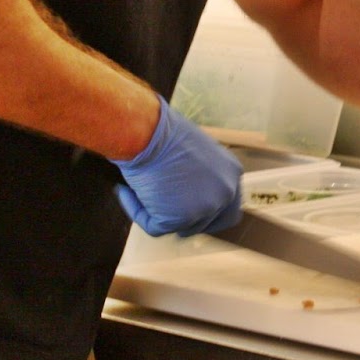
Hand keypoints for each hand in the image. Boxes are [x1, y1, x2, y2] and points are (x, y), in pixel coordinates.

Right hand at [111, 96, 242, 236]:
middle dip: (189, 220)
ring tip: (143, 190)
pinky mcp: (178, 219)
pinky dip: (138, 211)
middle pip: (210, 223)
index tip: (190, 208)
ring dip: (162, 212)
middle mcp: (224, 193)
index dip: (210, 212)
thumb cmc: (164, 132)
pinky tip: (127, 192)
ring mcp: (203, 208)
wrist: (146, 132)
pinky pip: (154, 226)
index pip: (229, 207)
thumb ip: (203, 175)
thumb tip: (189, 191)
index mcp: (231, 173)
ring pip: (181, 227)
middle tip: (167, 209)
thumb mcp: (197, 151)